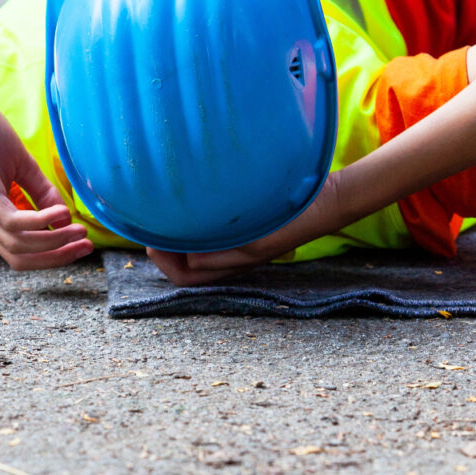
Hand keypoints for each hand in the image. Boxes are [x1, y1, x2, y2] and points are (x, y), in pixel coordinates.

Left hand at [0, 77, 92, 270]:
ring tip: (79, 230)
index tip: (83, 245)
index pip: (21, 253)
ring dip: (54, 242)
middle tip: (87, 246)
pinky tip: (62, 212)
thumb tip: (65, 217)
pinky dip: (40, 223)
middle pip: (21, 258)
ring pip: (18, 245)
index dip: (53, 256)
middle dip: (57, 257)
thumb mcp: (21, 165)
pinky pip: (12, 221)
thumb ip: (41, 191)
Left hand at [145, 170, 347, 285]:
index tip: (149, 236)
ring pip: (196, 247)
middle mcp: (232, 258)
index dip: (162, 260)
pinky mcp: (246, 226)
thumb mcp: (253, 242)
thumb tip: (183, 257)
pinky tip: (195, 201)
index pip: (184, 276)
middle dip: (164, 248)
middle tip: (149, 220)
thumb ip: (217, 254)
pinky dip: (196, 222)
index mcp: (232, 267)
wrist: (326, 198)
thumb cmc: (291, 221)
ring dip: (178, 234)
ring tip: (167, 212)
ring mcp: (239, 243)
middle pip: (185, 264)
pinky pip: (211, 231)